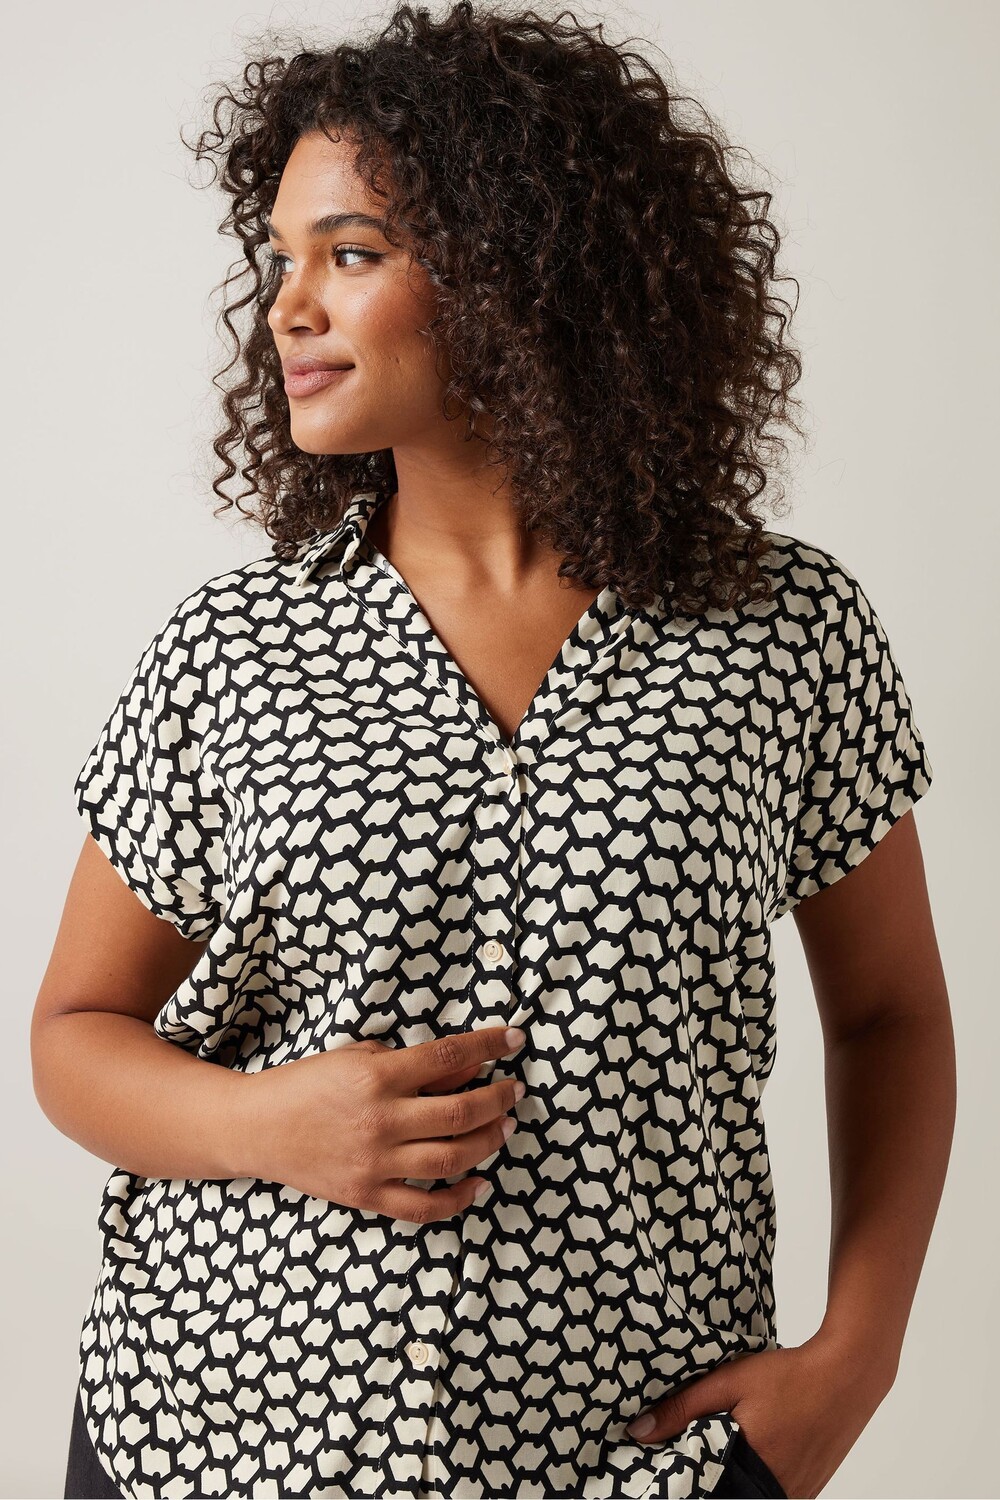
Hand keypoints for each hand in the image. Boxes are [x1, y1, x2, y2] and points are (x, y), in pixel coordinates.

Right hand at [242, 1025, 527, 1221]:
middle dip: (498, 1099)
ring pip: (451, 1157)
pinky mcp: (367, 1194)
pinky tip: (479, 1183)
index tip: (514, 1038)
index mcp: (377, 1077)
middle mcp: (381, 1120)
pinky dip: (458, 1199)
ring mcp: (375, 1162)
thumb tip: (462, 1070)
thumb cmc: (307, 1083)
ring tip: (503, 1128)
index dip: (489, 1044)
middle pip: (460, 1111)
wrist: (257, 1127)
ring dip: (487, 1142)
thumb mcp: (357, 1055)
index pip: (448, 1056)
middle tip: (515, 1092)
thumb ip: (408, 1062)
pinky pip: (424, 1206)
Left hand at [623, 1338, 893, 1498]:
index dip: (685, 1481)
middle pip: (727, 1495)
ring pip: (748, 1496)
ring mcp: (797, 1494)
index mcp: (752, 1471)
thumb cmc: (790, 1376)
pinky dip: (753, 1480)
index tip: (666, 1468)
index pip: (704, 1491)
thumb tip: (638, 1431)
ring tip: (721, 1448)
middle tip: (690, 1455)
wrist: (848, 1375)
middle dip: (707, 1480)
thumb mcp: (729, 1382)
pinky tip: (747, 1454)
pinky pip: (772, 1494)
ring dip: (730, 1481)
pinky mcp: (809, 1489)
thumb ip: (683, 1408)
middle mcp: (777, 1492)